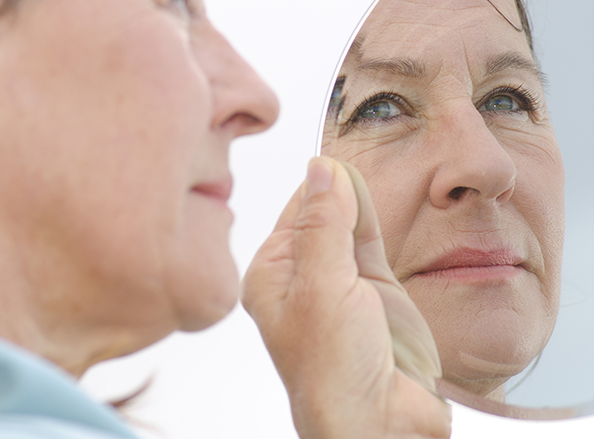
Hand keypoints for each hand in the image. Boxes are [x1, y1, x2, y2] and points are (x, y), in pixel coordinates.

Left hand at [242, 157, 450, 438]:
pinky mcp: (373, 295)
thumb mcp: (325, 287)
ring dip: (360, 203)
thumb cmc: (334, 370)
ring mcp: (339, 285)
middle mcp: (302, 278)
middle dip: (341, 189)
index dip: (319, 181)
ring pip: (349, 226)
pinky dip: (378, 221)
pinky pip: (373, 245)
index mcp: (272, 275)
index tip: (339, 153)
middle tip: (362, 148)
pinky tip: (379, 200)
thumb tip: (322, 170)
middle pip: (323, 214)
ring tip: (372, 165)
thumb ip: (325, 226)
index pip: (296, 210)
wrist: (380, 422)